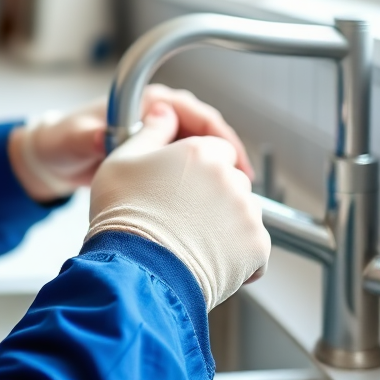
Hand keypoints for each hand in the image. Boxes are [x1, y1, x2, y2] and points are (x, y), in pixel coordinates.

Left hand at [7, 84, 252, 202]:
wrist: (53, 159)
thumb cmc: (62, 140)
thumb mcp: (74, 138)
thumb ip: (88, 136)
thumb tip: (101, 135)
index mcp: (144, 102)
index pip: (192, 112)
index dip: (217, 135)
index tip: (231, 161)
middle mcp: (156, 116)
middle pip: (205, 133)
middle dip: (225, 159)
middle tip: (242, 189)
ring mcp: (159, 138)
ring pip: (200, 153)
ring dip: (216, 174)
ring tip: (232, 201)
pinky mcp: (158, 159)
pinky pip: (188, 168)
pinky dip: (200, 184)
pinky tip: (210, 206)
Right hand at [85, 102, 270, 310]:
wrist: (137, 268)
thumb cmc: (123, 213)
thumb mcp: (123, 159)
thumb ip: (150, 131)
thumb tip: (164, 111)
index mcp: (201, 151)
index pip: (215, 148)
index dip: (197, 166)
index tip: (182, 183)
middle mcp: (230, 178)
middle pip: (231, 180)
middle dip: (213, 194)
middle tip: (182, 214)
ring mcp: (247, 214)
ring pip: (243, 213)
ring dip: (226, 223)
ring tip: (192, 240)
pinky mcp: (257, 249)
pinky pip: (253, 248)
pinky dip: (236, 255)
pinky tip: (207, 258)